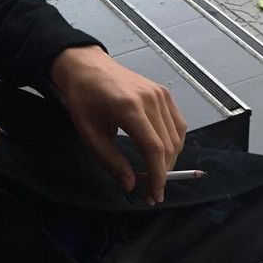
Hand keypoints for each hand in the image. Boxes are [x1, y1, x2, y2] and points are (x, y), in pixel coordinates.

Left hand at [51, 46, 186, 203]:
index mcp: (129, 108)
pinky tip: (162, 155)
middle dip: (163, 173)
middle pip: (169, 146)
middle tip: (151, 191)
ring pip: (177, 137)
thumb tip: (131, 185)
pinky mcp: (164, 93)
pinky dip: (173, 143)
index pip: (154, 149)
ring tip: (155, 175)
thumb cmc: (84, 100)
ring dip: (169, 161)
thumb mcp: (90, 135)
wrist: (87, 67)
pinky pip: (178, 124)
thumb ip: (112, 162)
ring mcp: (160, 94)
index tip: (154, 196)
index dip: (158, 176)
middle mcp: (151, 99)